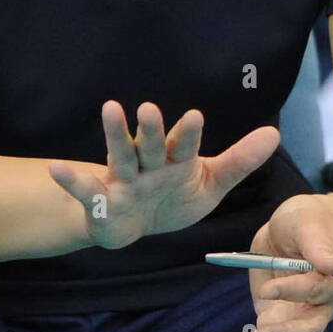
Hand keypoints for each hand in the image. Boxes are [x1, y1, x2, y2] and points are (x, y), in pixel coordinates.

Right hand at [48, 100, 279, 249]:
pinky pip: (85, 190)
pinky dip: (71, 181)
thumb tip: (275, 133)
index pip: (184, 145)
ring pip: (120, 155)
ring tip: (110, 108)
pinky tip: (57, 169)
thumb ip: (240, 160)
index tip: (196, 116)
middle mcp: (148, 164)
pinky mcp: (102, 201)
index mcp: (176, 159)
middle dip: (152, 129)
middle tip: (151, 108)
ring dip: (115, 133)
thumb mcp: (212, 182)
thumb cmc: (174, 196)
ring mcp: (123, 180)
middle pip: (151, 145)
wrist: (135, 224)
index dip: (189, 134)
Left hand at [223, 194, 332, 331]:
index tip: (268, 289)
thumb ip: (317, 242)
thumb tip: (331, 265)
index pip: (319, 292)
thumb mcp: (308, 221)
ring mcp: (298, 318)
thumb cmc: (306, 222)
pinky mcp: (276, 321)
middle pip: (310, 331)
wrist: (292, 230)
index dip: (294, 292)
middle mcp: (321, 306)